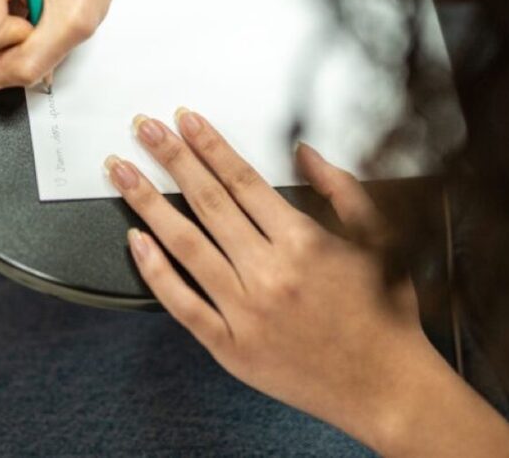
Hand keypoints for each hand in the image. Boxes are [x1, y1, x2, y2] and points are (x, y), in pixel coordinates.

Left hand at [104, 109, 457, 452]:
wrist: (387, 388)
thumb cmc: (384, 315)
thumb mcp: (378, 239)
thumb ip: (340, 188)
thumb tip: (303, 150)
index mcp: (304, 242)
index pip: (242, 180)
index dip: (209, 145)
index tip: (184, 120)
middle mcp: (270, 273)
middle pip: (207, 202)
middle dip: (171, 158)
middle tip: (143, 129)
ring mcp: (245, 312)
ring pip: (185, 246)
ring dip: (148, 203)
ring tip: (121, 172)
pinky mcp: (231, 348)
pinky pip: (182, 304)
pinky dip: (156, 272)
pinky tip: (135, 241)